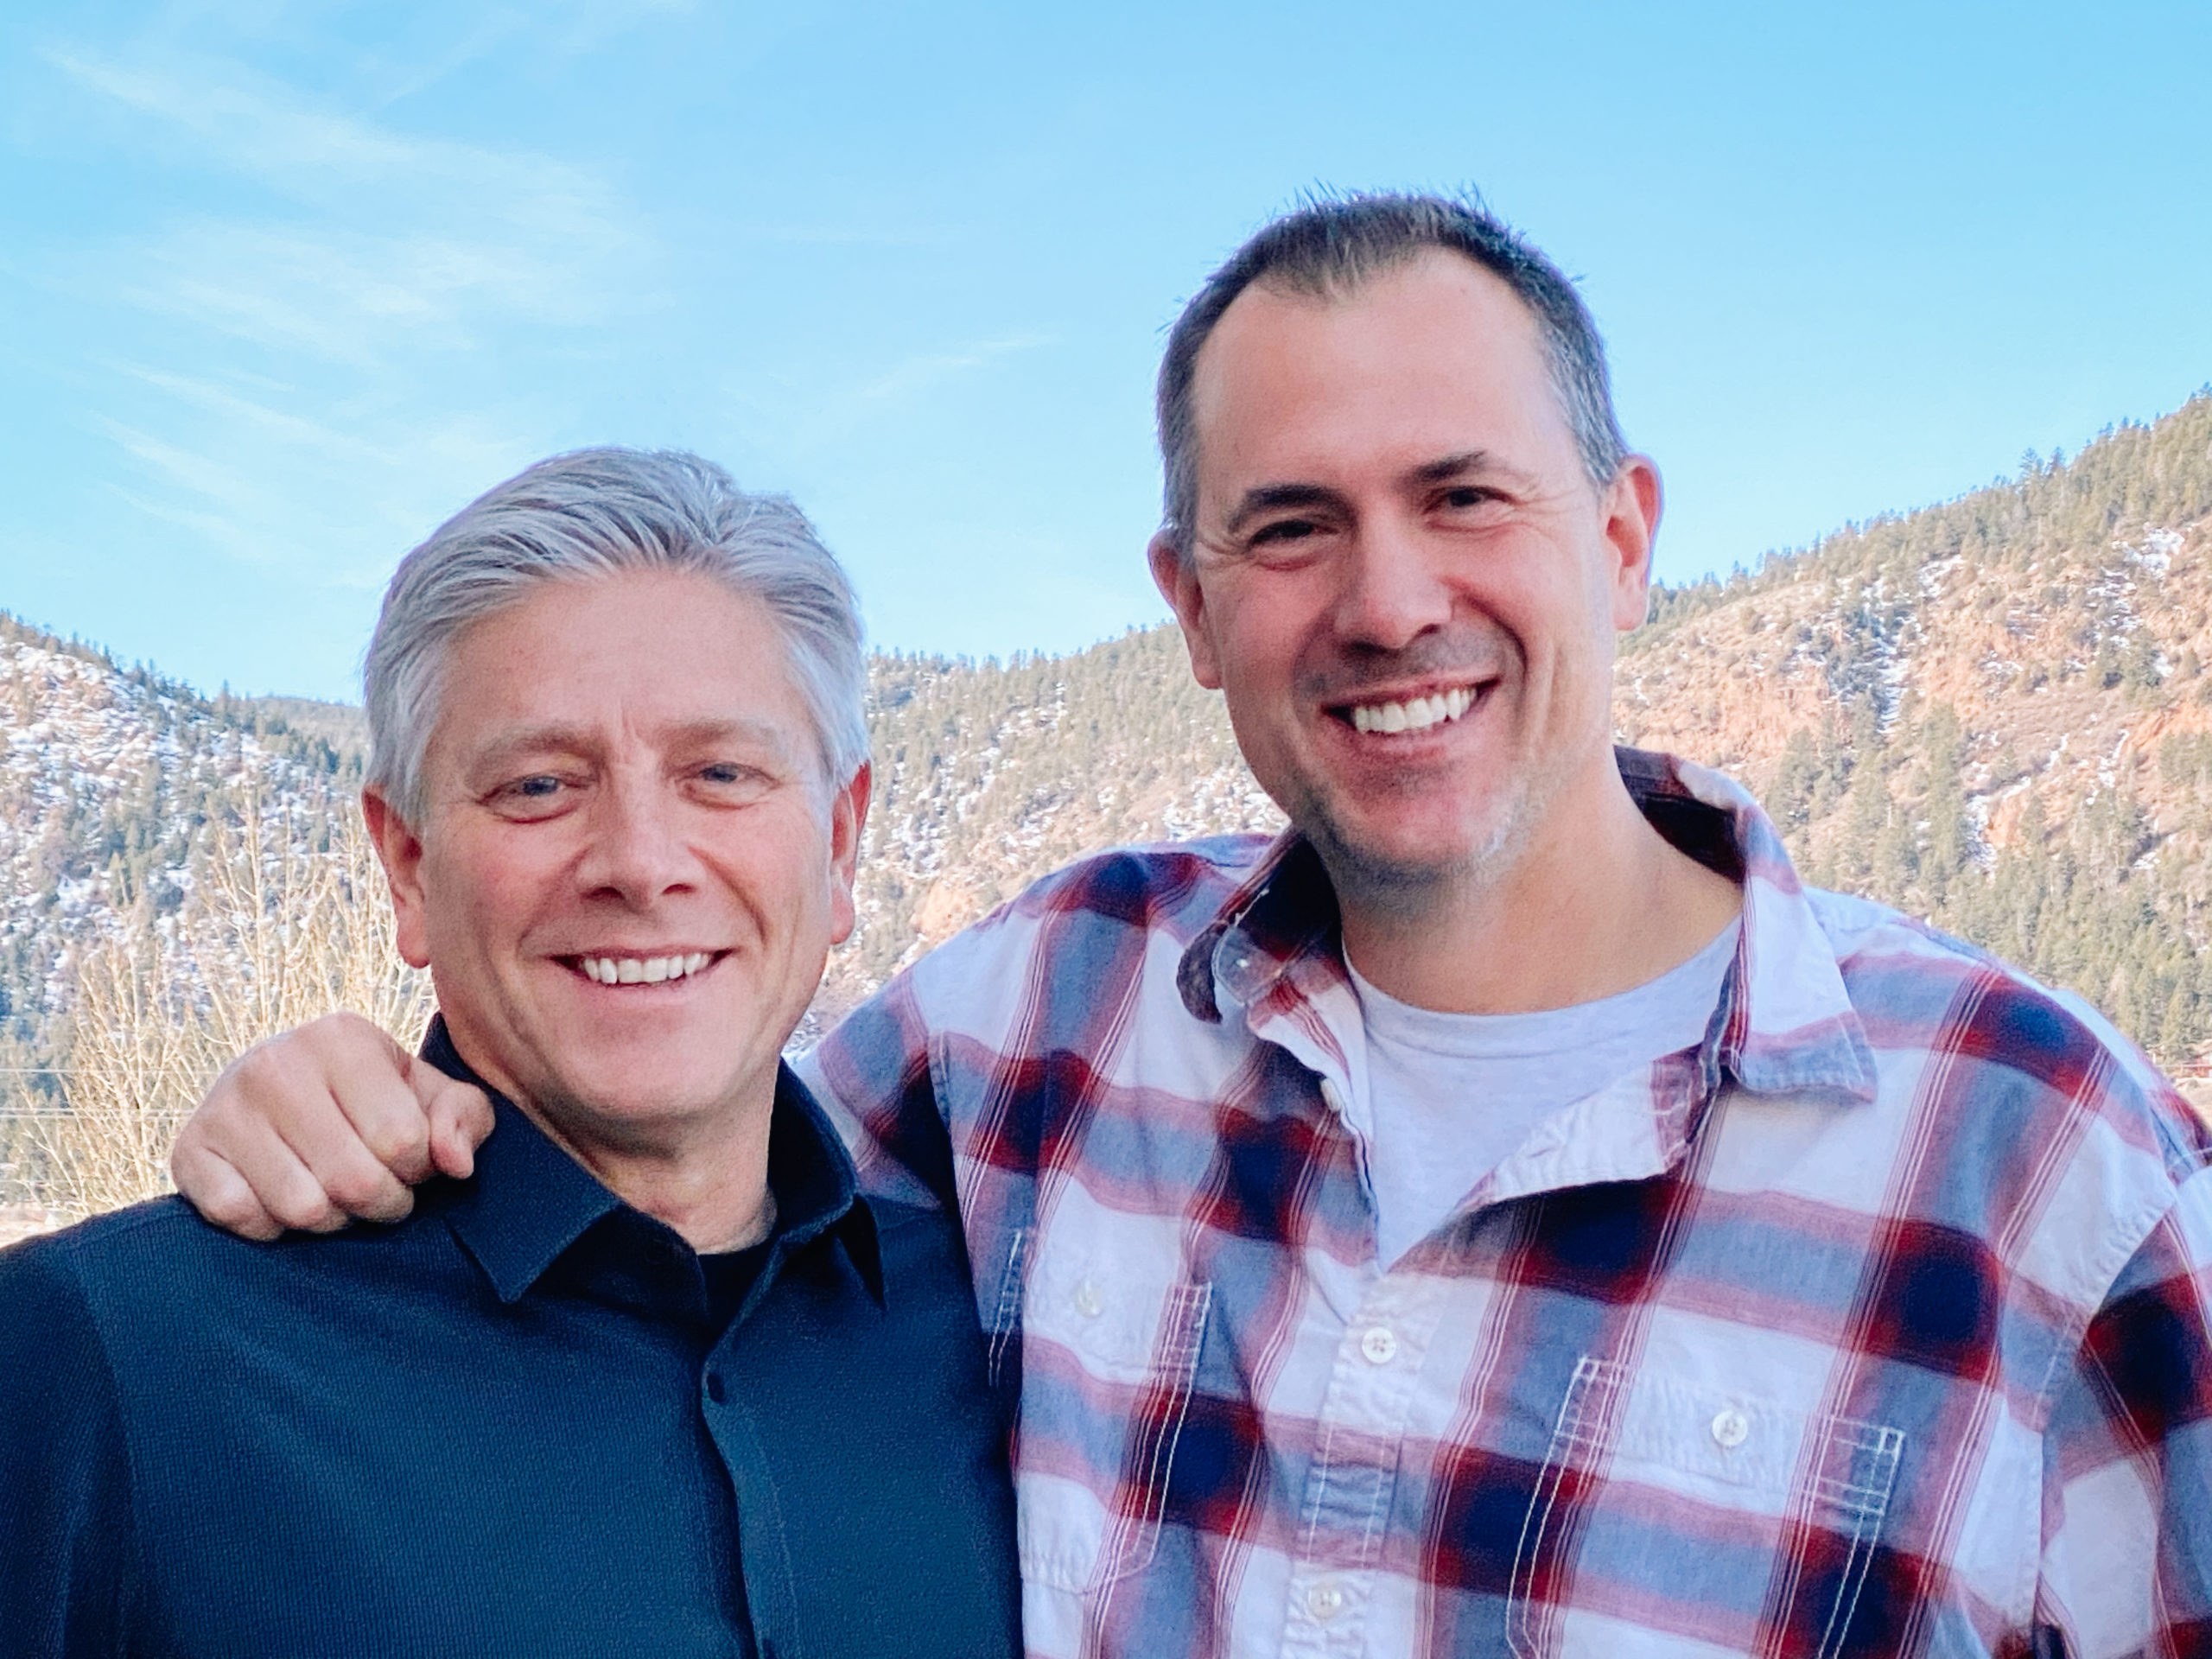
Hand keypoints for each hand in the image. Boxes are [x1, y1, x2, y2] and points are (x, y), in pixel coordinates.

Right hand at [169, 1013, 494, 1239]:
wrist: (276, 1098)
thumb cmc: (372, 1101)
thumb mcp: (432, 1096)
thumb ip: (465, 1120)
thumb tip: (456, 1164)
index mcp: (342, 1036)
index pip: (403, 1140)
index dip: (418, 1169)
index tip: (409, 1161)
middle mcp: (274, 1062)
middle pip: (354, 1180)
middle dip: (382, 1203)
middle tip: (380, 1191)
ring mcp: (223, 1106)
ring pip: (303, 1207)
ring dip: (332, 1220)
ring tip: (336, 1194)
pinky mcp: (188, 1151)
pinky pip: (243, 1218)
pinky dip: (273, 1227)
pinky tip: (283, 1200)